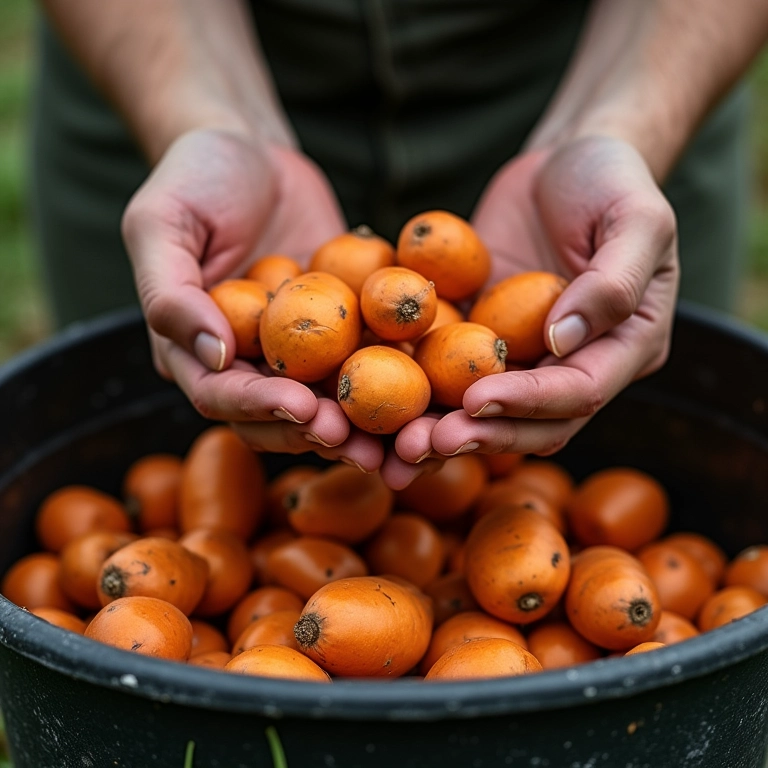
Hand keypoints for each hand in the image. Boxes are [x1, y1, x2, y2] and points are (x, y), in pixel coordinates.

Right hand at [121, 128, 383, 469]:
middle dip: (315, 432)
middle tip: (355, 439)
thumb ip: (171, 293)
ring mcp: (298, 351)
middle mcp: (247, 362)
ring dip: (361, 427)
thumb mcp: (161, 223)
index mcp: (194, 351)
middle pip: (278, 417)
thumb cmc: (195, 179)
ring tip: (398, 440)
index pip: (222, 395)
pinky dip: (394, 383)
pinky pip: (367, 361)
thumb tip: (214, 355)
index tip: (300, 408)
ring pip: (327, 402)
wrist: (253, 153)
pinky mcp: (340, 332)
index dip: (260, 408)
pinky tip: (427, 397)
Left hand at [382, 135, 678, 486]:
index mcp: (624, 348)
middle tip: (425, 444)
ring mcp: (526, 356)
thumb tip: (563, 340)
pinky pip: (450, 372)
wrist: (564, 162)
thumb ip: (613, 281)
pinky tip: (379, 405)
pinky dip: (421, 393)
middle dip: (479, 436)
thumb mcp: (636, 217)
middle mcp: (575, 365)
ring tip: (395, 446)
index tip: (477, 401)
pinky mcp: (482, 339)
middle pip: (530, 421)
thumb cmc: (612, 179)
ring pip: (486, 411)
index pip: (579, 392)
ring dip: (442, 432)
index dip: (530, 402)